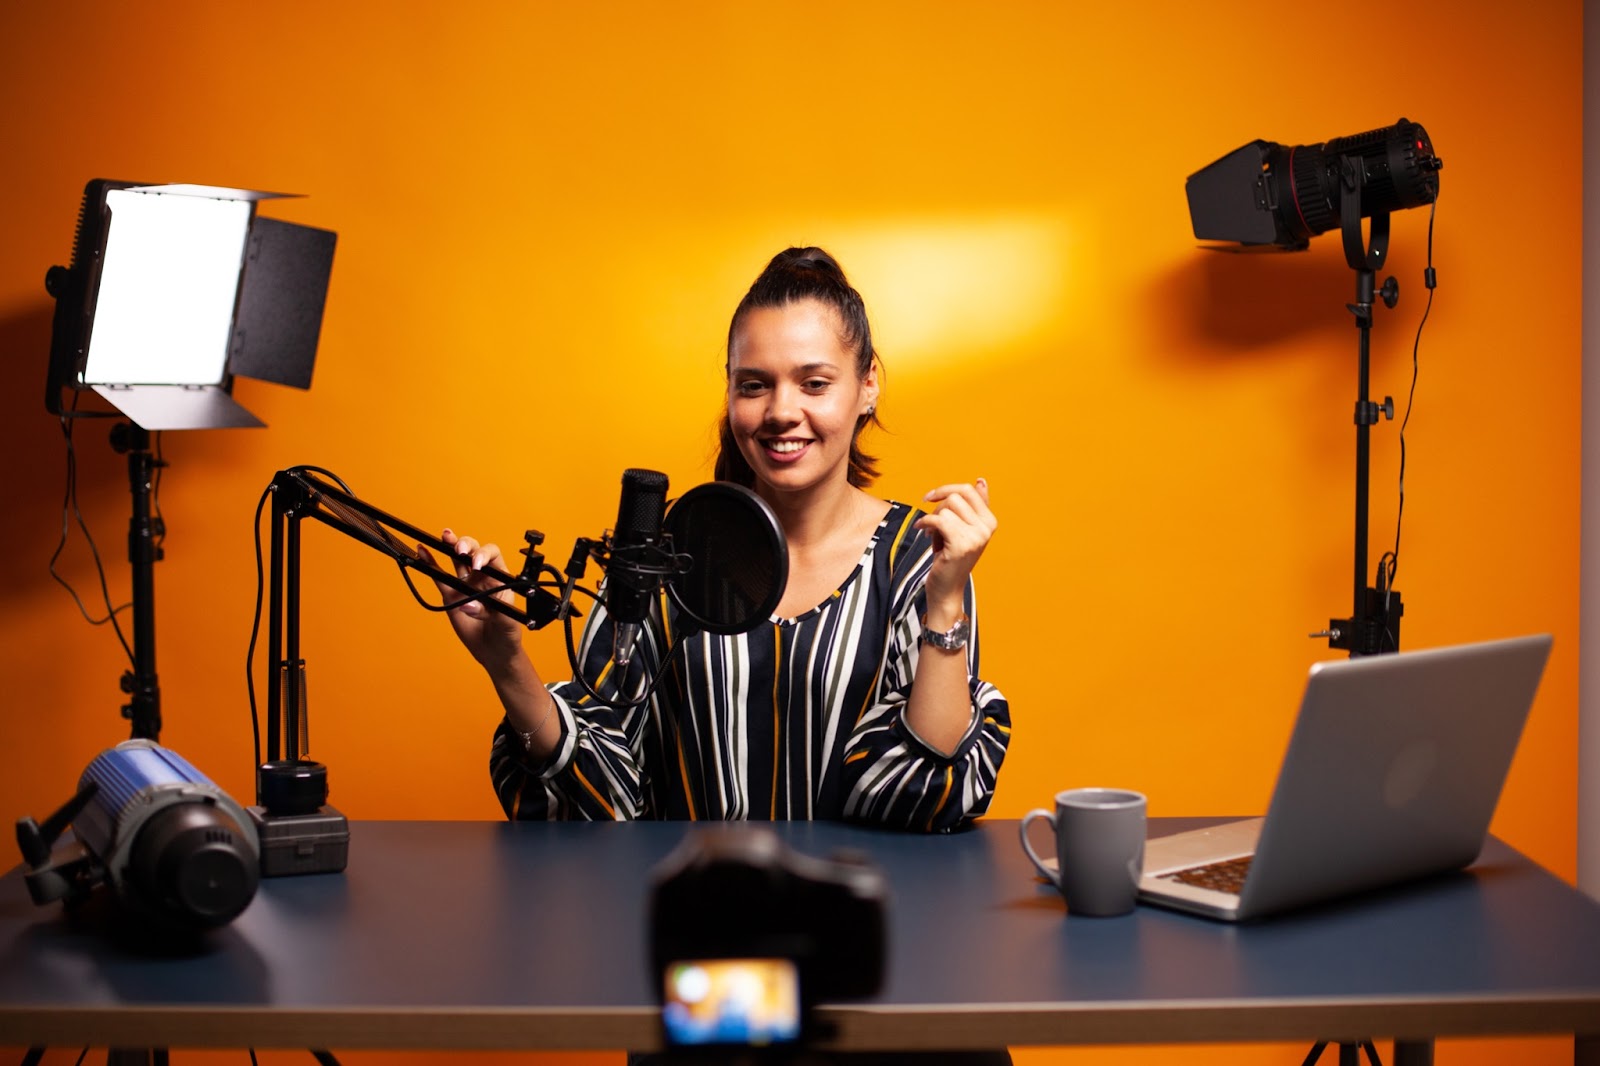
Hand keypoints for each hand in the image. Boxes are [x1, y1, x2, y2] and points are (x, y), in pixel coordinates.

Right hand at [418, 530, 527, 673]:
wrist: (494, 650)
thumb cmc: (507, 633)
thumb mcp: (507, 621)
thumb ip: (489, 611)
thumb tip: (468, 604)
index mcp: (500, 577)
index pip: (493, 556)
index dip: (484, 555)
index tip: (476, 564)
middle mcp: (482, 576)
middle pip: (474, 551)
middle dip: (466, 545)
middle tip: (460, 550)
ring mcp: (466, 584)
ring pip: (456, 560)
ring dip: (450, 545)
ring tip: (444, 536)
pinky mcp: (452, 595)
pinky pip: (440, 578)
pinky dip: (430, 564)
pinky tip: (422, 552)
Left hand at [915, 478, 996, 623]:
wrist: (947, 588)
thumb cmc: (951, 557)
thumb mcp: (963, 527)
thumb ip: (973, 506)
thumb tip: (981, 480)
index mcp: (990, 521)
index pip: (968, 490)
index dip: (946, 490)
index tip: (930, 498)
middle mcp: (987, 528)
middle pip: (955, 497)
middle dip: (938, 507)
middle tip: (932, 524)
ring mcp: (976, 537)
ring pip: (946, 508)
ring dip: (932, 519)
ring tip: (932, 534)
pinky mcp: (961, 545)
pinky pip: (938, 520)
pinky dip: (925, 524)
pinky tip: (922, 531)